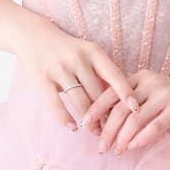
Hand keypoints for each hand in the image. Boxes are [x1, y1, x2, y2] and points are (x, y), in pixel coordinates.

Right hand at [14, 15, 139, 134]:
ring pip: (80, 102)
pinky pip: (57, 105)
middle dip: (105, 115)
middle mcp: (77, 59)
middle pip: (97, 94)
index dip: (125, 93)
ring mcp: (59, 69)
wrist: (34, 37)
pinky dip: (66, 119)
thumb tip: (120, 102)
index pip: (114, 74)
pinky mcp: (43, 79)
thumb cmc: (68, 50)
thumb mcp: (87, 53)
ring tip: (94, 131)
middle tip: (112, 130)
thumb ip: (101, 73)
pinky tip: (73, 127)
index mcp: (93, 51)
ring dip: (89, 121)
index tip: (135, 109)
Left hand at [81, 69, 169, 155]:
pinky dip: (141, 139)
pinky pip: (154, 126)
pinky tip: (133, 148)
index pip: (111, 92)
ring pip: (135, 119)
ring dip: (122, 138)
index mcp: (140, 76)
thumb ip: (132, 103)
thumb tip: (105, 125)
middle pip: (120, 108)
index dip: (96, 109)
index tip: (84, 124)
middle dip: (107, 130)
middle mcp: (150, 82)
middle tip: (99, 147)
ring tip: (115, 151)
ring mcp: (164, 94)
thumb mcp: (152, 95)